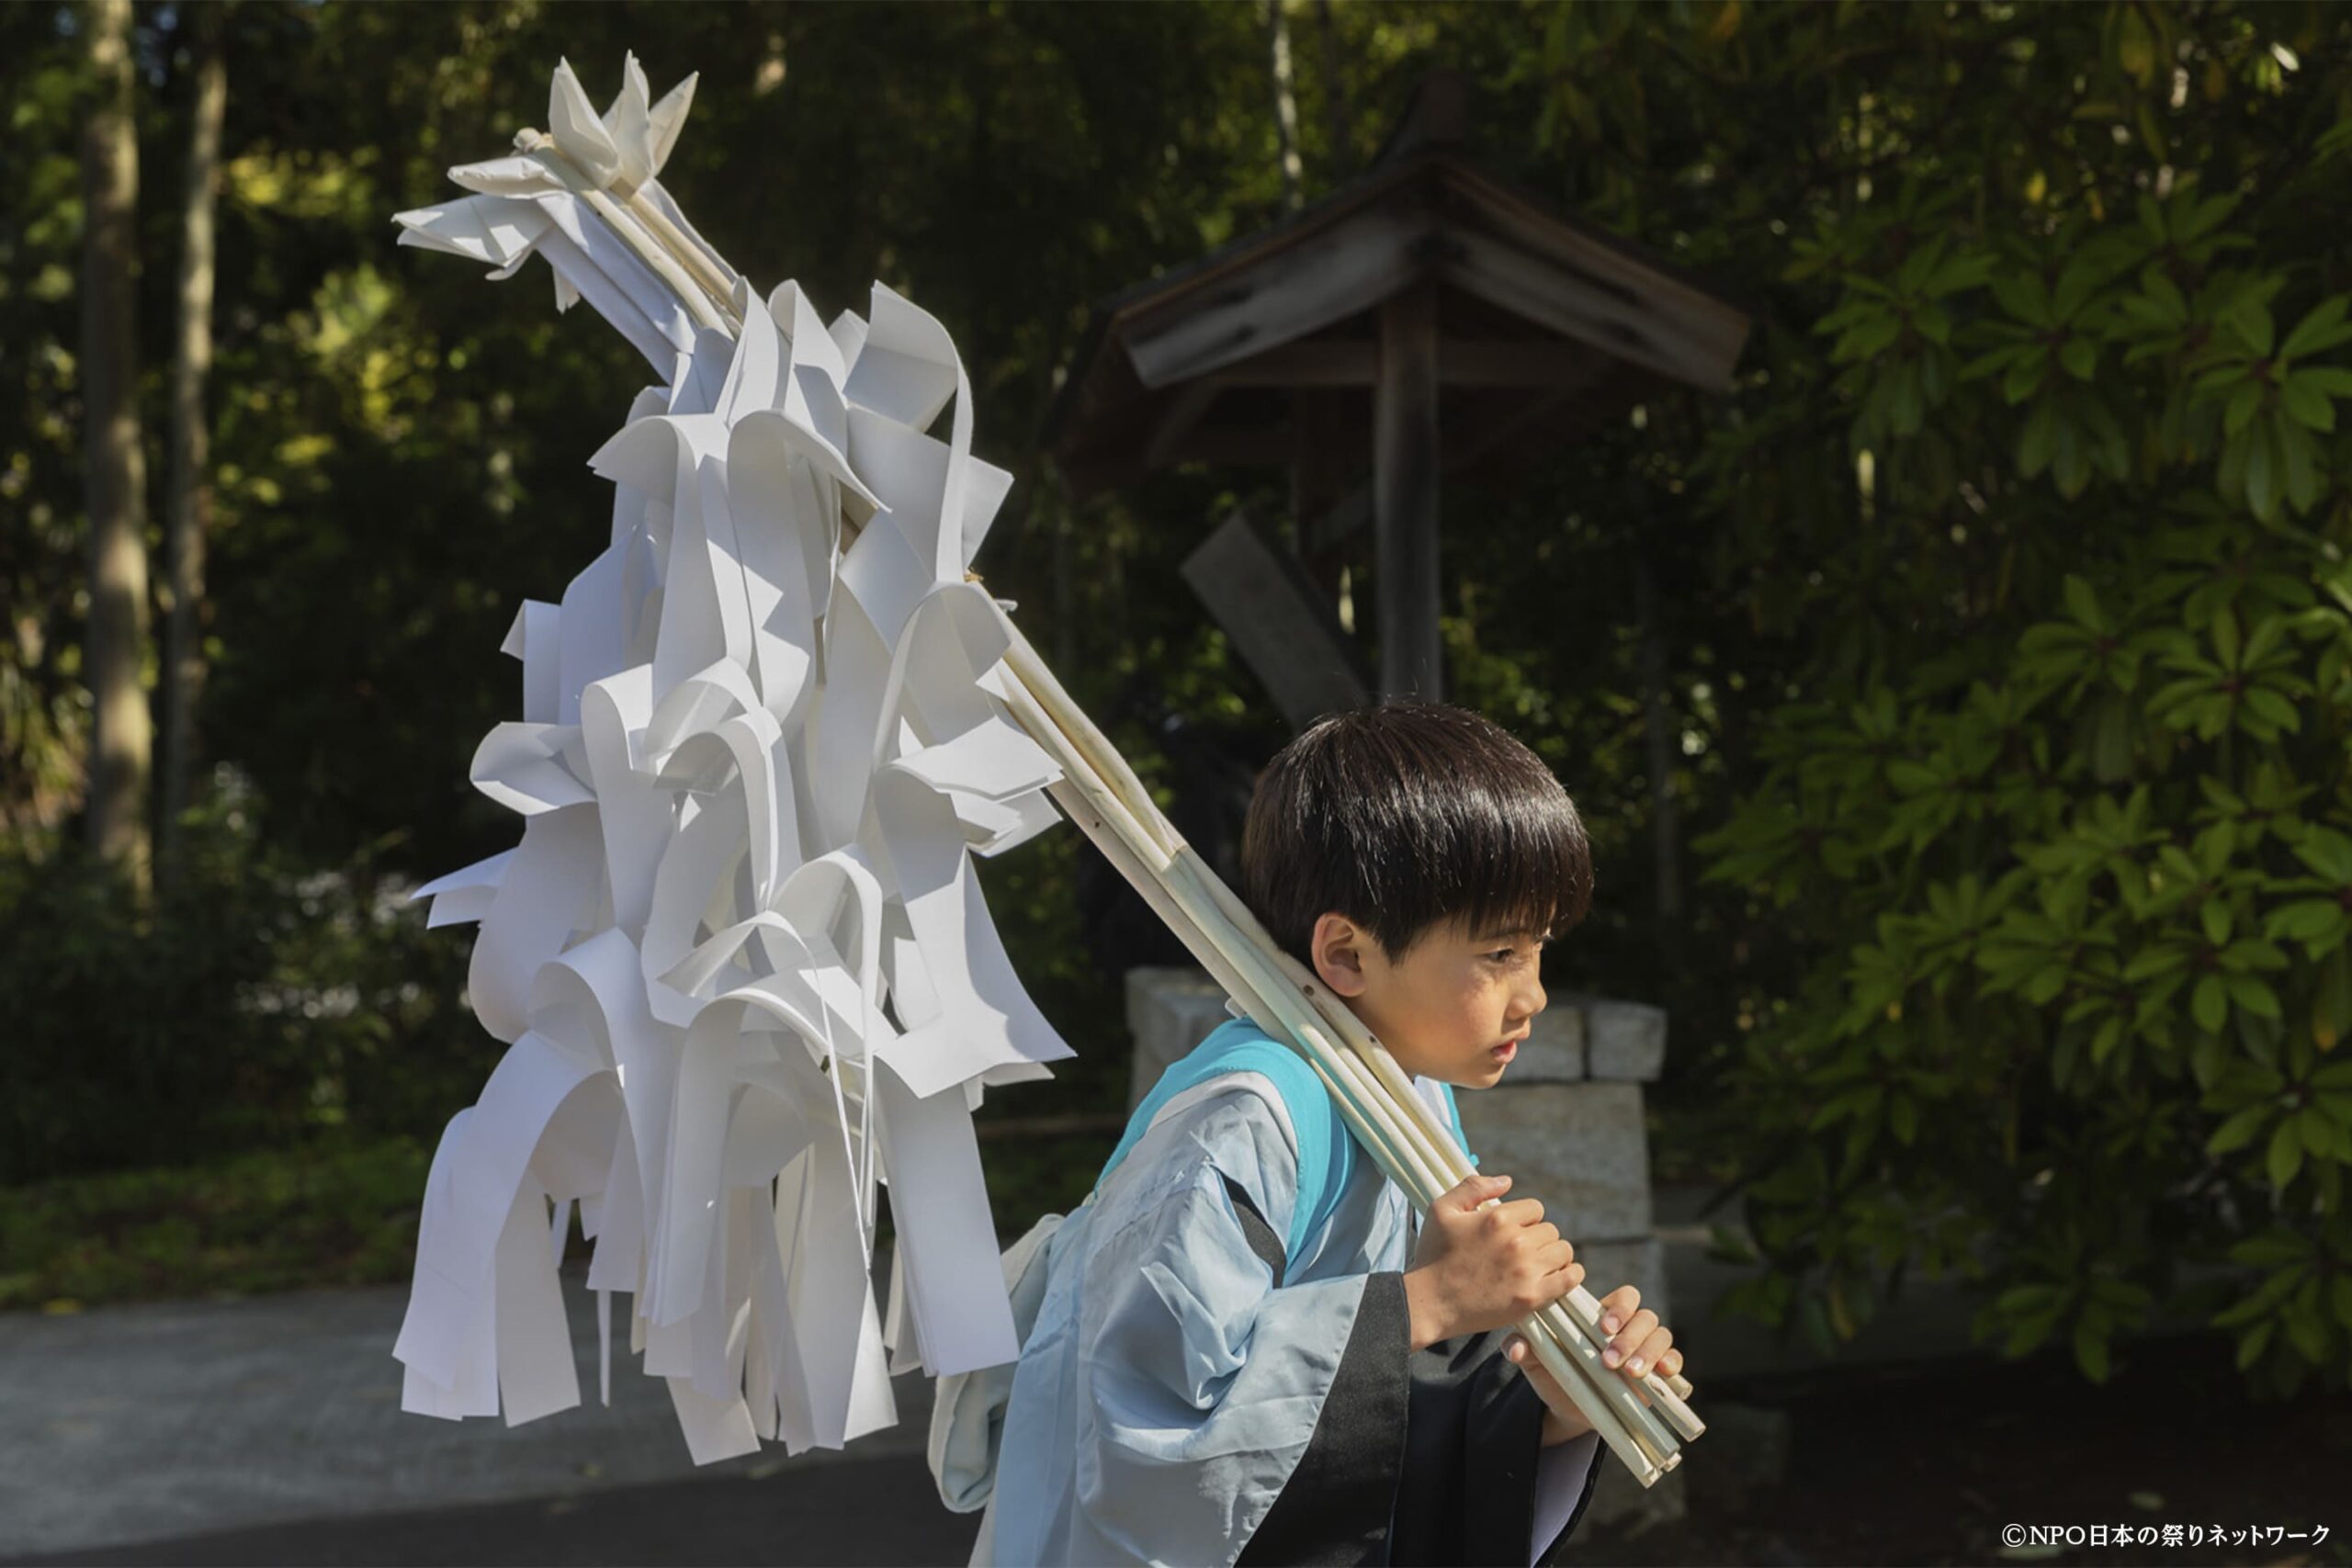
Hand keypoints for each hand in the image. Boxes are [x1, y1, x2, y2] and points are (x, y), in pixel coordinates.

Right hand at [1402, 1172, 1583, 1348]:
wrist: (1429, 1302)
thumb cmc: (1432, 1255)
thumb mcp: (1442, 1209)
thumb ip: (1474, 1187)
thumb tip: (1507, 1181)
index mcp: (1498, 1218)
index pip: (1535, 1208)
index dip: (1525, 1219)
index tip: (1513, 1232)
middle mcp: (1516, 1242)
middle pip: (1550, 1230)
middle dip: (1537, 1238)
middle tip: (1520, 1252)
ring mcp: (1526, 1271)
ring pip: (1563, 1251)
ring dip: (1553, 1256)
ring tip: (1536, 1264)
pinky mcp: (1532, 1297)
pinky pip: (1570, 1278)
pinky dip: (1569, 1275)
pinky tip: (1557, 1276)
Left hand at [1503, 1284, 1687, 1445]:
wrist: (1571, 1411)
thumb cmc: (1555, 1375)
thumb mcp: (1537, 1363)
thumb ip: (1524, 1349)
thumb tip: (1513, 1346)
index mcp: (1603, 1317)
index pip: (1623, 1297)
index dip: (1619, 1308)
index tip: (1604, 1328)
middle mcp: (1629, 1328)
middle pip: (1644, 1316)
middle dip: (1630, 1336)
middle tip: (1610, 1360)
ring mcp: (1647, 1349)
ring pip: (1661, 1335)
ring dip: (1649, 1351)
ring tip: (1630, 1373)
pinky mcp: (1659, 1373)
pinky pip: (1674, 1359)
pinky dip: (1672, 1363)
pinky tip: (1663, 1373)